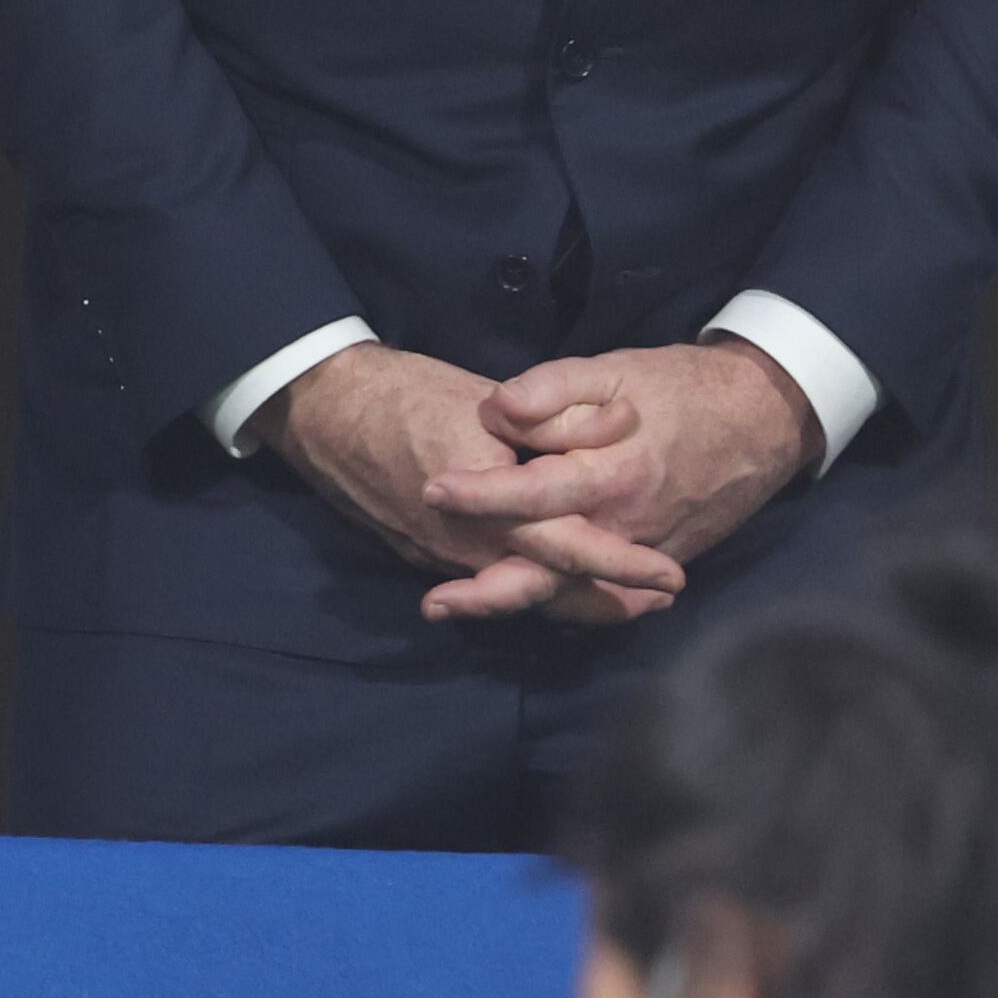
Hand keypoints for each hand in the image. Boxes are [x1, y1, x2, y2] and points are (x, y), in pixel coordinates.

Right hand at [256, 346, 686, 626]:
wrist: (325, 411)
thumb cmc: (406, 393)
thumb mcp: (485, 402)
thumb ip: (539, 429)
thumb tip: (601, 434)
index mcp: (492, 502)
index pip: (571, 545)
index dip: (623, 565)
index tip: (671, 578)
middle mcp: (471, 544)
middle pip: (553, 588)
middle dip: (610, 601)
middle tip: (660, 603)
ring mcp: (443, 557)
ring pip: (520, 594)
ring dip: (571, 600)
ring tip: (620, 604)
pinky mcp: (423, 556)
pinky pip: (484, 582)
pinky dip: (523, 589)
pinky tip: (549, 585)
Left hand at [420, 336, 815, 620]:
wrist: (762, 419)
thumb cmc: (681, 388)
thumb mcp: (615, 371)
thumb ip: (554, 389)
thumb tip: (496, 407)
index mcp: (612, 471)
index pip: (536, 492)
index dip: (484, 493)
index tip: (434, 490)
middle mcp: (626, 524)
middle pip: (549, 568)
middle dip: (490, 589)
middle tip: (433, 602)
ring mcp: (644, 551)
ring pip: (574, 591)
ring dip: (516, 604)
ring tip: (458, 607)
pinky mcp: (659, 561)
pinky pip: (604, 594)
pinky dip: (562, 604)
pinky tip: (518, 605)